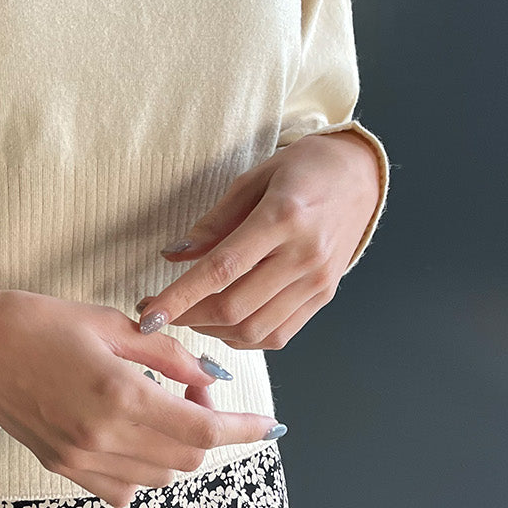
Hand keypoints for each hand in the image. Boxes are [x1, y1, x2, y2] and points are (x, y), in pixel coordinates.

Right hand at [0, 287, 282, 507]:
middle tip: (189, 386)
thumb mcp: (109, 323)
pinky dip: (141, 465)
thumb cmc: (36, 322)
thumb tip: (210, 375)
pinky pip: (123, 488)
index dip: (244, 429)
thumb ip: (166, 354)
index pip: (203, 429)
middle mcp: (102, 438)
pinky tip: (129, 431)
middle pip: (187, 457)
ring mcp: (80, 460)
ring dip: (175, 446)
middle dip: (206, 427)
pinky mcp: (62, 468)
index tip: (269, 426)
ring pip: (158, 476)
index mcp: (118, 396)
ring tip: (157, 404)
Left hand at [136, 131, 382, 351]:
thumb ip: (213, 223)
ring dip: (212, 332)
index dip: (179, 297)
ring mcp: (317, 281)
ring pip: (254, 329)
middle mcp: (303, 256)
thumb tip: (174, 255)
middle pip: (234, 307)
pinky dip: (243, 338)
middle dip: (187, 317)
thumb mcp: (251, 179)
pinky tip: (223, 324)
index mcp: (281, 218)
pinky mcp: (324, 297)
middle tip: (159, 311)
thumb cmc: (303, 170)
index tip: (147, 315)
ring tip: (190, 315)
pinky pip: (278, 335)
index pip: (220, 269)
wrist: (360, 176)